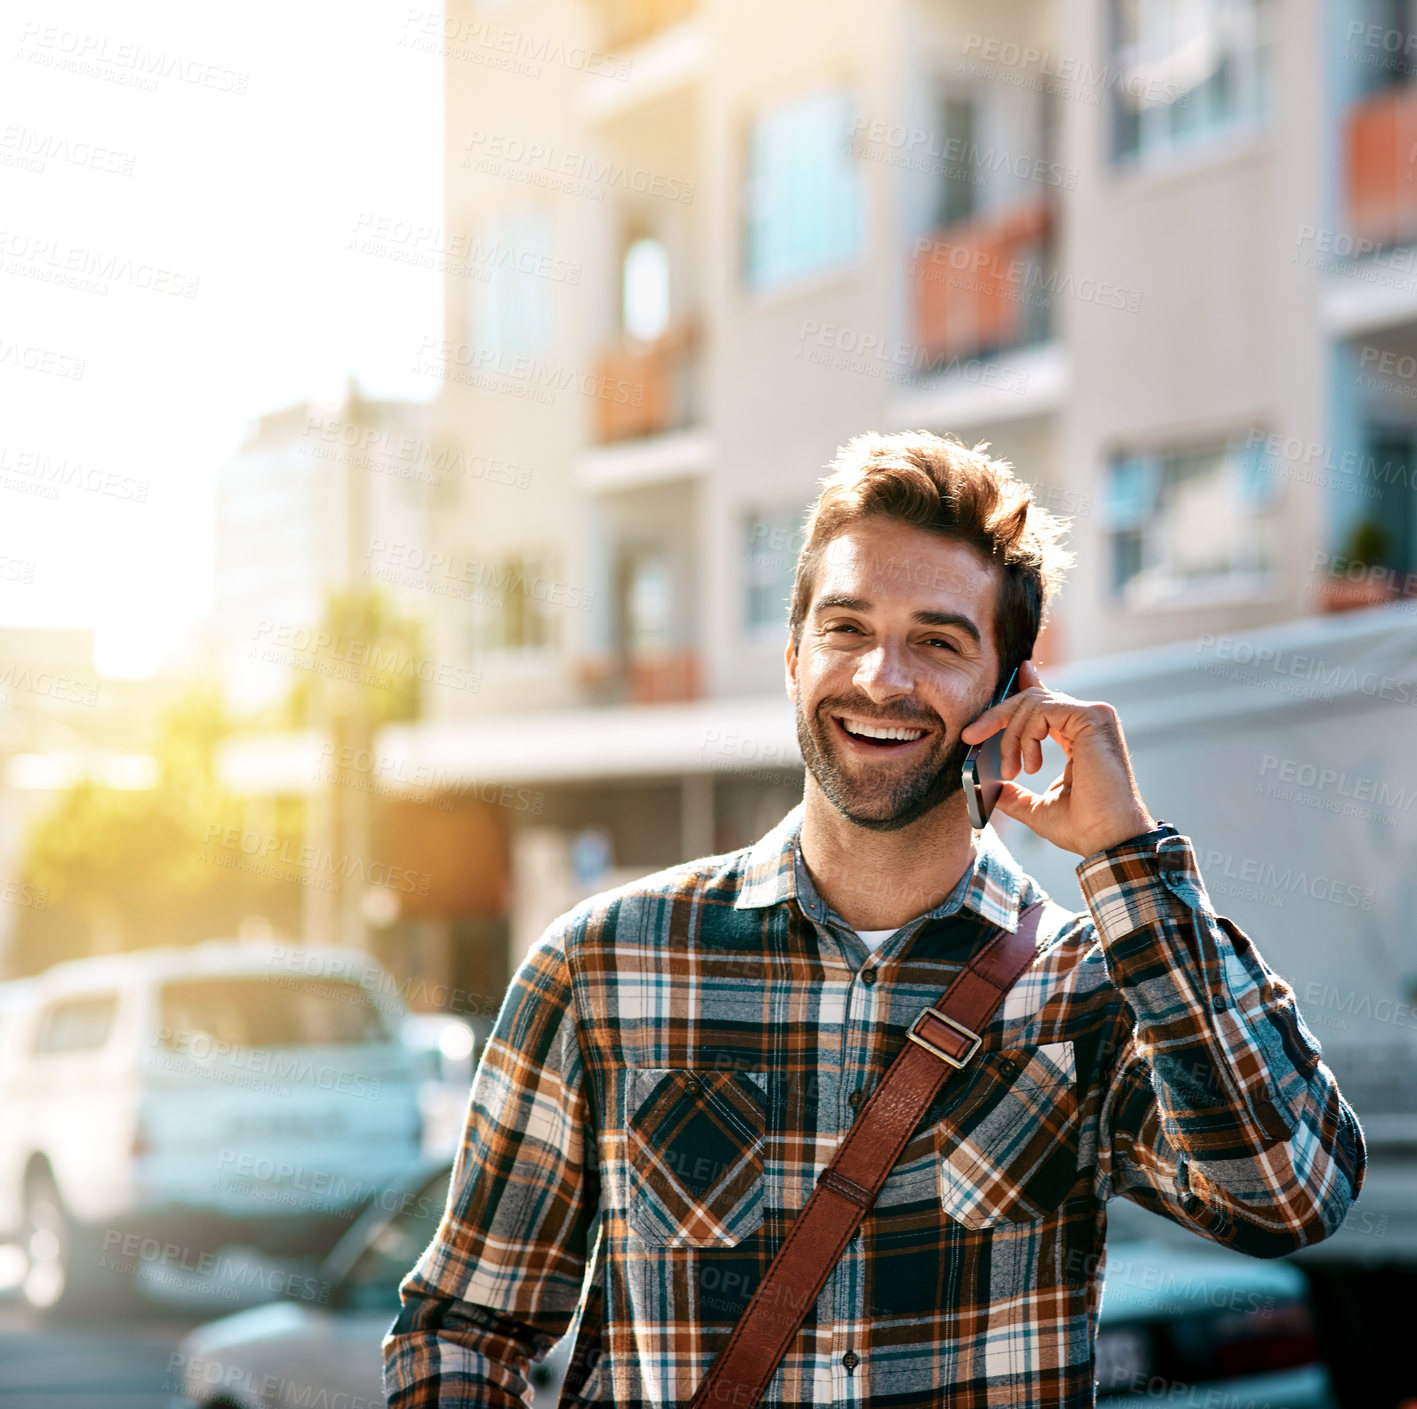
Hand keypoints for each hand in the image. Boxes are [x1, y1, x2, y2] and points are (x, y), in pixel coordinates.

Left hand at [959, 659, 1155, 855]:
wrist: (1105, 839)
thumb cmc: (1082, 826)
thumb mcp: (1035, 808)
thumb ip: (1012, 793)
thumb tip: (986, 788)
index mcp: (1079, 736)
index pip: (1047, 701)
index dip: (1026, 686)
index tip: (1009, 678)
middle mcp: (1089, 720)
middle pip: (1032, 699)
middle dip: (996, 716)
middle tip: (971, 736)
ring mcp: (1093, 716)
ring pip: (1032, 703)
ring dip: (1010, 737)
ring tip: (1012, 771)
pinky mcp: (1092, 717)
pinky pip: (1041, 709)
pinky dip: (1024, 735)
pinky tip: (1028, 763)